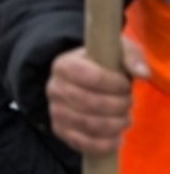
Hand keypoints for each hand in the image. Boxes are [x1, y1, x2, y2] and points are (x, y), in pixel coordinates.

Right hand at [47, 41, 148, 155]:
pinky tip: (117, 136)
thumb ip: (131, 57)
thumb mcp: (116, 52)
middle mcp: (54, 87)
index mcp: (63, 65)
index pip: (90, 77)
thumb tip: (142, 73)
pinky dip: (106, 143)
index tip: (126, 85)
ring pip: (89, 125)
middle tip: (129, 102)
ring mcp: (55, 111)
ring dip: (116, 124)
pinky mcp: (60, 131)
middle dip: (119, 105)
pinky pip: (84, 143)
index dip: (115, 85)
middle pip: (90, 103)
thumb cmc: (102, 66)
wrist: (81, 82)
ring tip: (125, 118)